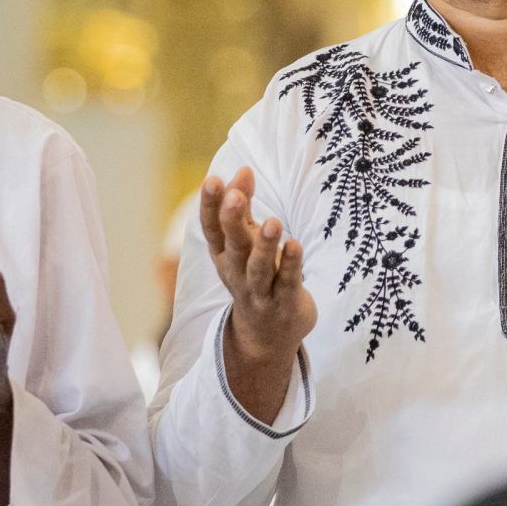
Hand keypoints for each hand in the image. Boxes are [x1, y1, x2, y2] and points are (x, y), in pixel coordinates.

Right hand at [201, 166, 316, 364]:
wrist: (266, 336)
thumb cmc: (254, 275)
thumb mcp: (244, 241)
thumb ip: (243, 206)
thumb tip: (243, 169)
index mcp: (223, 255)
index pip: (212, 228)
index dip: (210, 205)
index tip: (212, 179)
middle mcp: (236, 272)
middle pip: (232, 245)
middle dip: (232, 220)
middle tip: (235, 196)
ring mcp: (260, 290)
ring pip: (258, 267)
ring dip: (264, 245)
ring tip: (273, 222)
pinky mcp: (285, 302)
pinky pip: (287, 282)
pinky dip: (291, 264)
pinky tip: (295, 245)